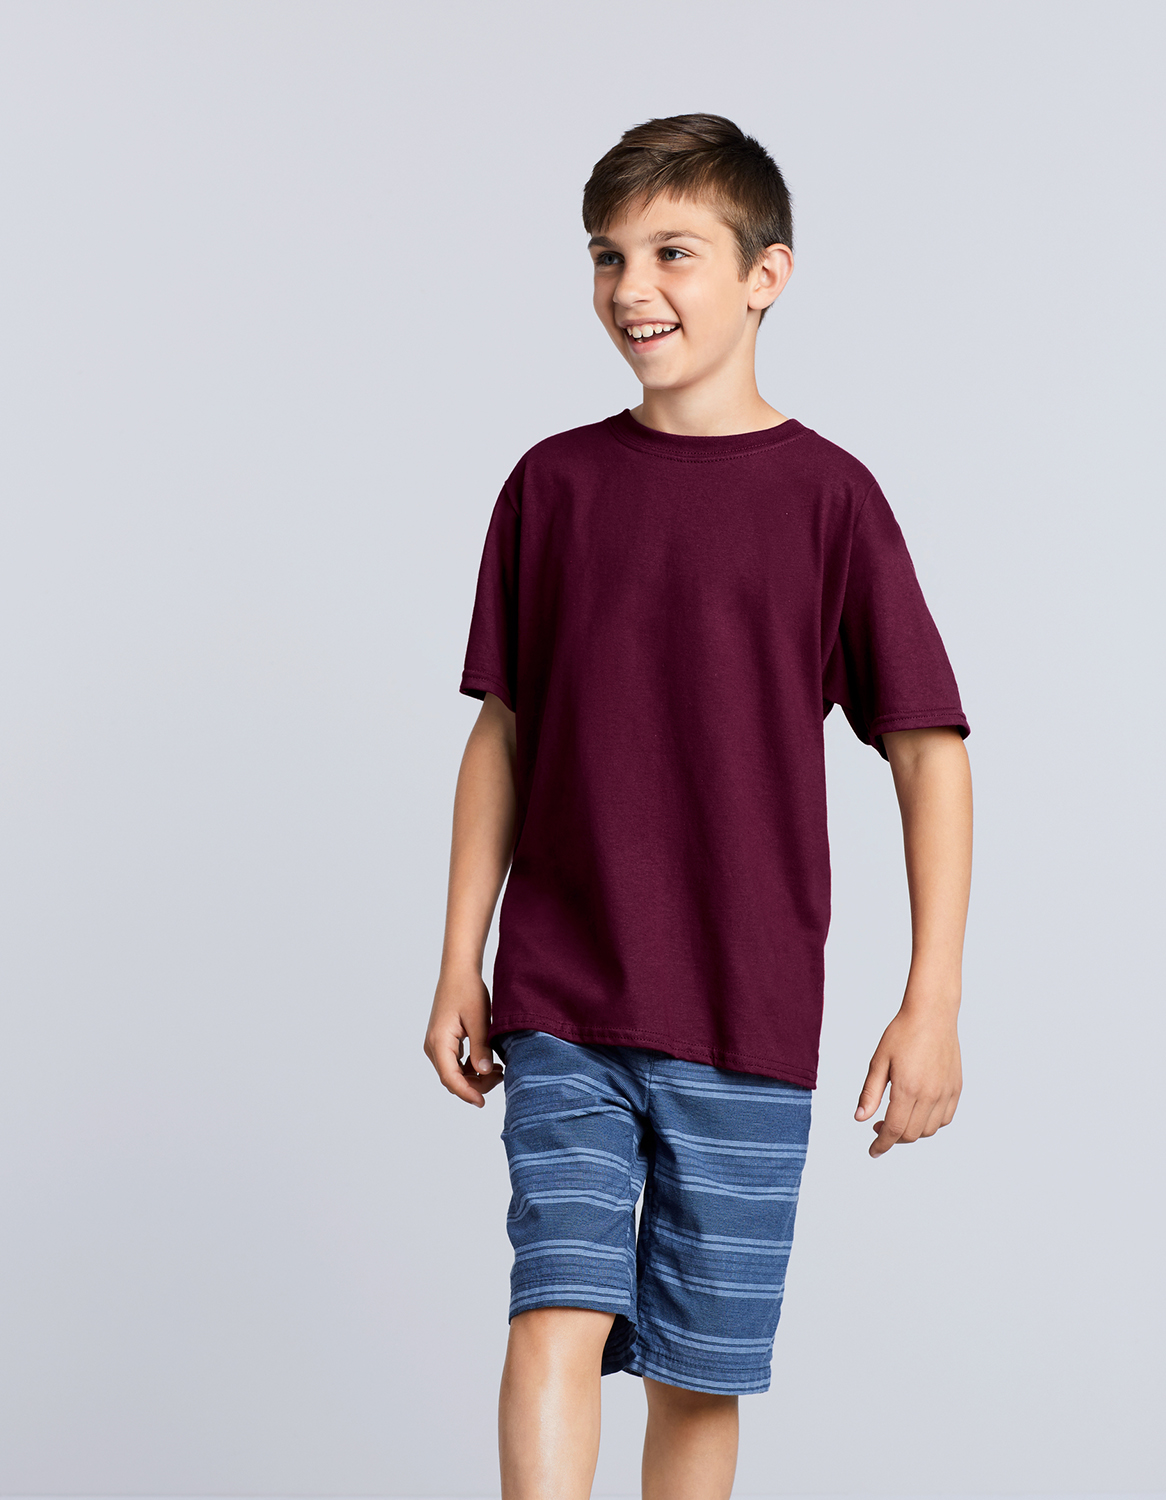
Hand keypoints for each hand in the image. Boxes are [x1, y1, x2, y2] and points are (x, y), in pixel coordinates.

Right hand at [424, 968, 503, 1107]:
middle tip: (501, 1076)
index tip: (482, 1102)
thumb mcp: (479, 1019)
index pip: (450, 1078)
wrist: (458, 972)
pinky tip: (488, 1063)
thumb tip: (484, 1073)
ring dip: (474, 1077)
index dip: (467, 1093)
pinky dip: (470, 1068)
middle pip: (451, 1079)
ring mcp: (435, 1044)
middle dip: (475, 1085)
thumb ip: (481, 1047)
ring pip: (453, 1073)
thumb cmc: (468, 991)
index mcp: (439, 1042)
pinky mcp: (442, 1042)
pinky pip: (454, 1064)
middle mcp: (432, 1046)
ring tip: (499, 1070)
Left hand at [855, 1003, 960, 1157]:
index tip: (873, 1151)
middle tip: (878, 1126)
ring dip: (912, 1132)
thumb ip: (870, 1093)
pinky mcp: (956, 1088)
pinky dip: (930, 1123)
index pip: (894, 1130)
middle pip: (911, 1134)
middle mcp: (930, 1094)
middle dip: (893, 1138)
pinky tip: (918, 1112)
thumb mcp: (879, 1061)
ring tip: (898, 1118)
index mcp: (907, 1088)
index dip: (882, 1144)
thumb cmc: (902, 1033)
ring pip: (929, 1130)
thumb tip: (860, 1119)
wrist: (932, 1014)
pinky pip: (945, 1118)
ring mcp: (946, 1092)